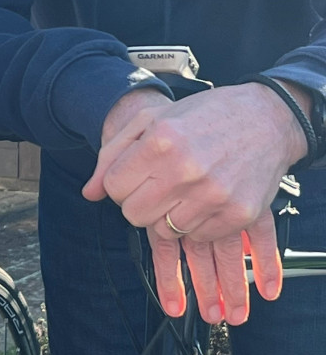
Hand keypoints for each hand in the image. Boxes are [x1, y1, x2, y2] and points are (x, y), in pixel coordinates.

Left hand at [84, 84, 295, 321]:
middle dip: (136, 201)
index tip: (134, 174)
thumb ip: (112, 156)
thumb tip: (88, 194)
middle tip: (154, 185)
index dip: (119, 183)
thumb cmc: (201, 117)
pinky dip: (193, 223)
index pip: (114, 187)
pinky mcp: (238, 214)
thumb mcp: (151, 121)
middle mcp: (187, 170)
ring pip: (163, 230)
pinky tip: (201, 199)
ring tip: (179, 190)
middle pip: (134, 214)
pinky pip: (196, 237)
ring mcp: (215, 195)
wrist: (266, 120)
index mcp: (161, 141)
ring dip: (165, 214)